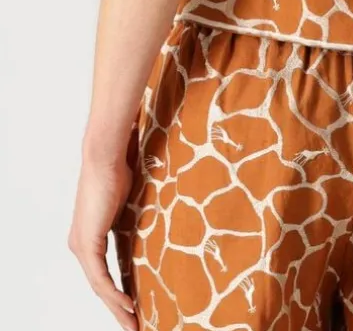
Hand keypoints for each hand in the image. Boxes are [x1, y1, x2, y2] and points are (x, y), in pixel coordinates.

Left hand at [69, 132, 138, 330]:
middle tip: (134, 324)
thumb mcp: (129, 200)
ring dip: (118, 307)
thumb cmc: (119, 167)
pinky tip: (128, 305)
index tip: (136, 306)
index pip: (104, 273)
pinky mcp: (86, 244)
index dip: (119, 292)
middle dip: (118, 308)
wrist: (105, 155)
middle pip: (101, 286)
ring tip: (134, 323)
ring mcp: (81, 246)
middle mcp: (80, 244)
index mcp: (90, 235)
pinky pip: (100, 279)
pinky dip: (114, 294)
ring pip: (100, 287)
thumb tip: (155, 215)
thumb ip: (133, 216)